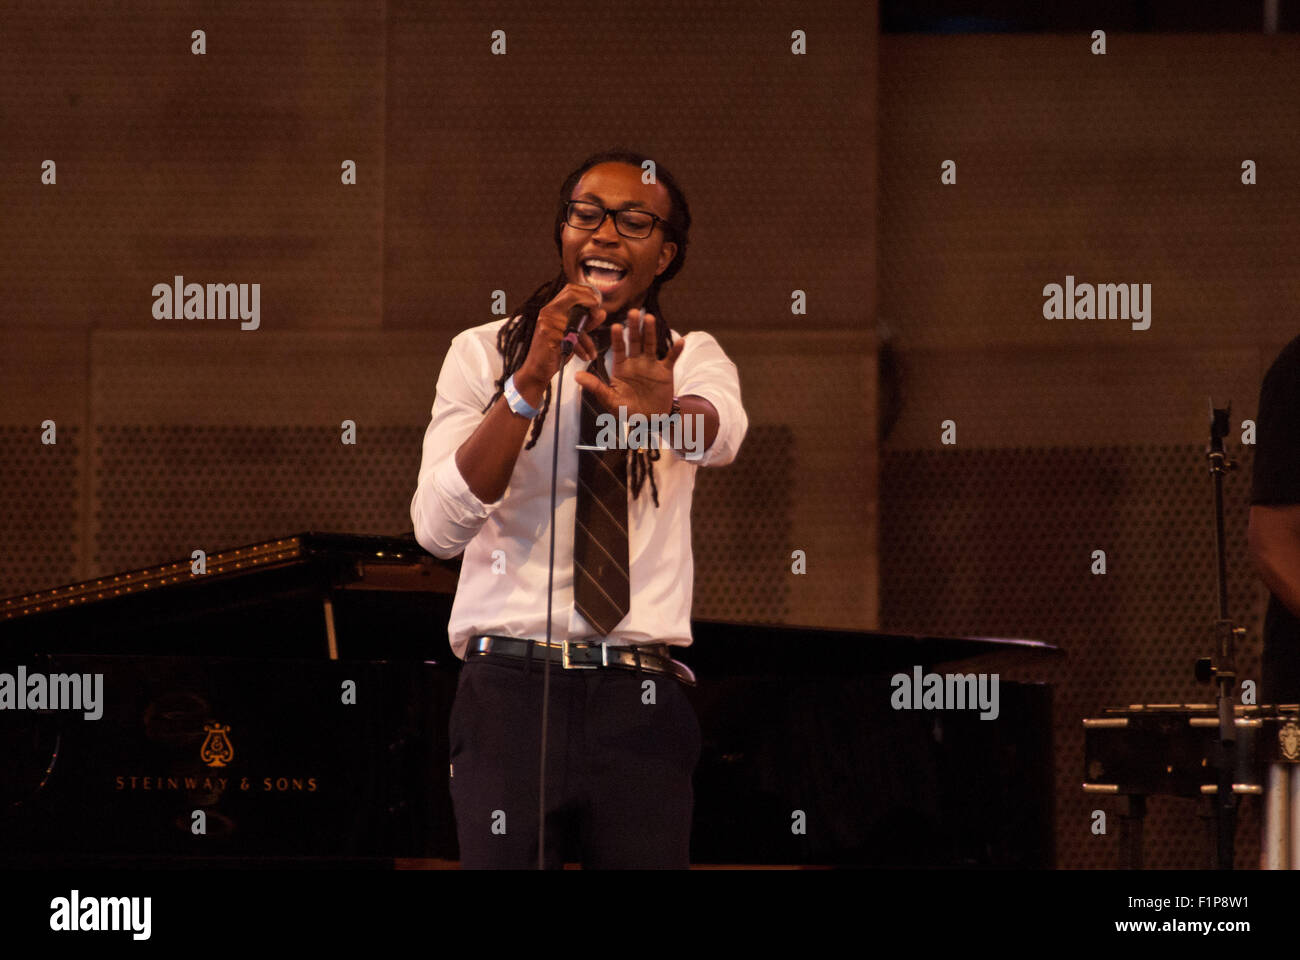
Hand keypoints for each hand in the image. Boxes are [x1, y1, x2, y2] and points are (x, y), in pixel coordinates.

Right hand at [516, 283, 604, 402]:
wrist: (537, 369)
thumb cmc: (554, 351)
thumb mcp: (572, 333)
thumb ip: (586, 322)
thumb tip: (602, 312)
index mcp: (552, 308)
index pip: (571, 288)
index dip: (587, 292)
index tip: (597, 303)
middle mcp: (548, 311)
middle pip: (573, 294)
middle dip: (590, 303)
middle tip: (598, 316)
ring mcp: (548, 322)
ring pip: (577, 322)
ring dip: (588, 340)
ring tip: (591, 351)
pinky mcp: (549, 335)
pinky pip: (573, 338)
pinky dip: (582, 349)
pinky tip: (585, 356)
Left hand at [574, 307, 685, 420]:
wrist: (650, 420)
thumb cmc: (627, 411)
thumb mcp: (610, 400)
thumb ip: (596, 387)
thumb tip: (576, 376)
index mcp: (621, 367)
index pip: (618, 349)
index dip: (616, 338)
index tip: (614, 326)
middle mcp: (636, 362)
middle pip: (634, 341)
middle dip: (633, 327)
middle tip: (632, 312)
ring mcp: (651, 365)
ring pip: (651, 344)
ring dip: (650, 332)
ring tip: (649, 318)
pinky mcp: (665, 372)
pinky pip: (671, 358)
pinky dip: (676, 350)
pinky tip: (680, 341)